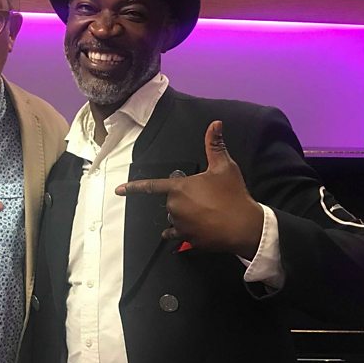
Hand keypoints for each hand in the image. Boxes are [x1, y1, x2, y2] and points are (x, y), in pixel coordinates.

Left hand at [115, 121, 263, 258]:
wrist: (245, 227)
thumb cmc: (233, 195)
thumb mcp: (225, 167)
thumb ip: (215, 145)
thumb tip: (215, 123)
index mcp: (179, 188)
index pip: (151, 186)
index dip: (133, 188)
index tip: (118, 191)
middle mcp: (174, 207)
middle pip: (170, 201)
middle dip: (182, 198)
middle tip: (204, 197)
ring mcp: (180, 225)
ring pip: (174, 217)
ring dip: (182, 215)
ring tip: (204, 212)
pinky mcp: (187, 239)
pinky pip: (175, 235)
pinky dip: (178, 233)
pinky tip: (186, 232)